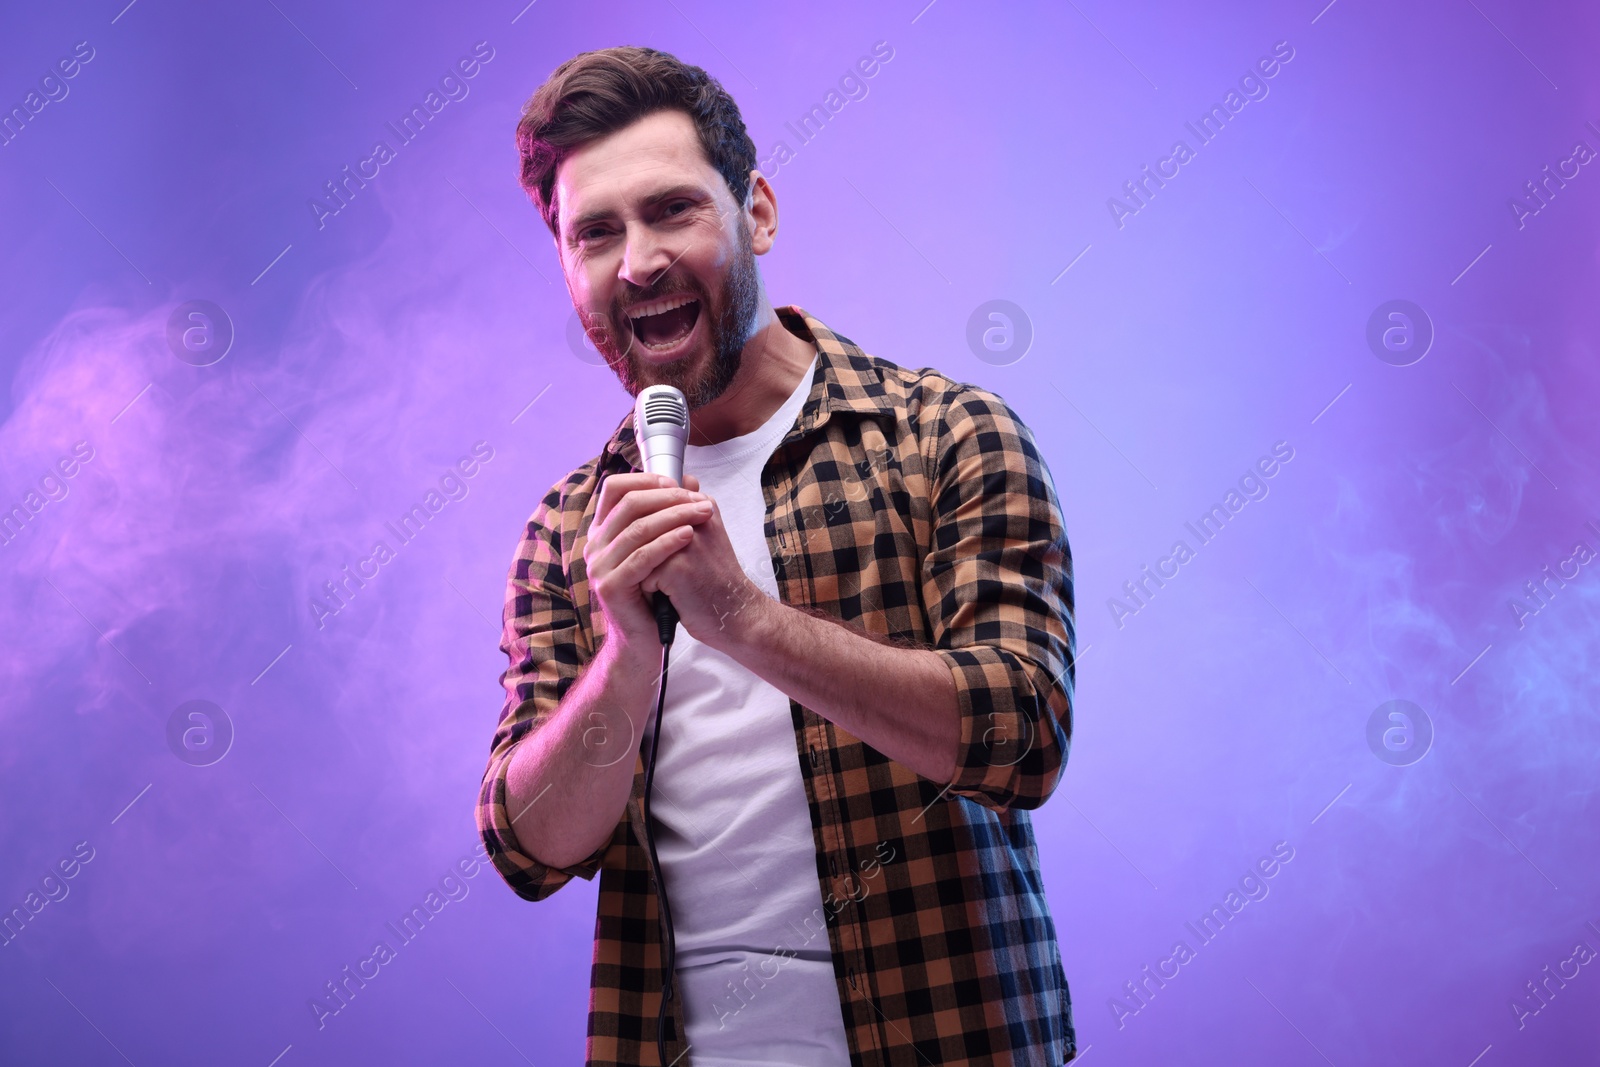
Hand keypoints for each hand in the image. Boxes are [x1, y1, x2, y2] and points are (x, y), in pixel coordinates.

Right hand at [584, 471, 714, 682]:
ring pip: (638, 528)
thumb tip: (689, 478)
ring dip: (674, 515)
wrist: (644, 639)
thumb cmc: (654, 592)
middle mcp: (595, 546)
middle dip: (668, 496)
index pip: (614, 488)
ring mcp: (598, 567)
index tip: (676, 483)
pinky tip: (689, 535)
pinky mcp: (610, 587)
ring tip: (703, 512)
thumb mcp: (659, 548)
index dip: (646, 480)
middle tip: (698, 497)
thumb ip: (667, 514)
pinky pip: (642, 557)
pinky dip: (668, 542)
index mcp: (602, 532)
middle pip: (629, 503)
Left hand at [639, 473, 770, 651]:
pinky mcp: (678, 566)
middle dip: (642, 548)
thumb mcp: (709, 535)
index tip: (664, 549)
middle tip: (663, 571)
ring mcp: (687, 541)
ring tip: (665, 583)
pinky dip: (649, 587)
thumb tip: (684, 478)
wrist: (737, 615)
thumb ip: (691, 507)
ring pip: (639, 545)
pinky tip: (669, 595)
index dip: (648, 528)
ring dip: (645, 566)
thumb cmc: (717, 580)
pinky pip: (641, 569)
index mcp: (703, 506)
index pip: (654, 501)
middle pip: (642, 520)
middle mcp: (696, 517)